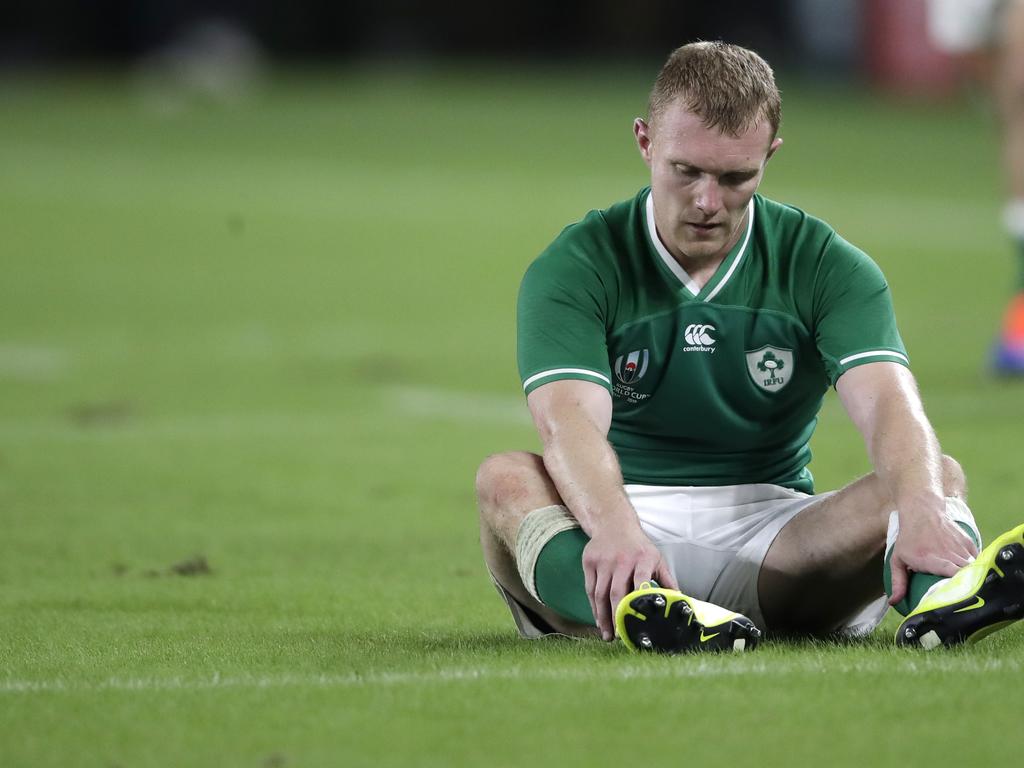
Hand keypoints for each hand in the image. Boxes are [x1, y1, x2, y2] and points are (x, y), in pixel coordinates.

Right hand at [581, 525, 677, 640]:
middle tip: (619, 636)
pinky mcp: (589, 561)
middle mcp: (621, 559)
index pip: (640, 580)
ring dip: (603, 617)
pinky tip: (599, 619)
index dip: (638, 599)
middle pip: (616, 592)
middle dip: (617, 616)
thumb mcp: (656, 559)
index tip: (637, 619)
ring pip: (600, 594)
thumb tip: (680, 603)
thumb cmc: (638, 546)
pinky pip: (590, 589)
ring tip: (608, 634)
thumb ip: (667, 581)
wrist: (613, 523)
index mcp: (642, 559)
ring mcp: (603, 560)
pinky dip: (594, 607)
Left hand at [888, 508, 978, 605]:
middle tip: (964, 597)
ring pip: (974, 567)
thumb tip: (894, 603)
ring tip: (970, 587)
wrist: (922, 511)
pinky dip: (977, 566)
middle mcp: (948, 553)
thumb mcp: (898, 559)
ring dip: (973, 577)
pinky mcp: (968, 542)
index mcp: (931, 559)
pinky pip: (977, 559)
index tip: (959, 596)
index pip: (951, 573)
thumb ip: (898, 582)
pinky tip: (972, 572)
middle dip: (968, 586)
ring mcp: (960, 547)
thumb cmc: (908, 538)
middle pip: (966, 573)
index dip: (958, 585)